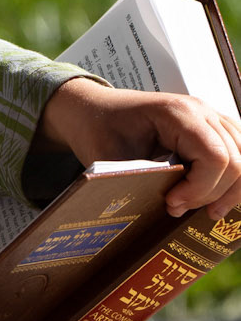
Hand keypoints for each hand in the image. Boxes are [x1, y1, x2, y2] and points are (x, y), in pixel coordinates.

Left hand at [34, 77, 240, 219]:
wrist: (95, 109)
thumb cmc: (100, 129)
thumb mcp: (113, 159)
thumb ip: (143, 182)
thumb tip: (169, 212)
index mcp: (177, 112)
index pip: (215, 155)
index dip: (200, 188)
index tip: (172, 204)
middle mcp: (201, 110)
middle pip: (236, 161)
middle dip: (212, 193)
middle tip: (178, 209)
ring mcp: (210, 117)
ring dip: (228, 189)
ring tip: (203, 210)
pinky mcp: (212, 129)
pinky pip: (237, 154)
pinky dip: (230, 180)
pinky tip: (211, 197)